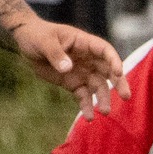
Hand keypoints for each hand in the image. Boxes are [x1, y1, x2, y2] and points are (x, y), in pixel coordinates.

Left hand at [11, 19, 125, 114]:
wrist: (27, 43)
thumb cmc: (37, 35)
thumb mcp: (44, 42)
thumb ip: (56, 54)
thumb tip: (68, 69)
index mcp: (84, 43)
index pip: (105, 51)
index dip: (114, 61)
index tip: (119, 73)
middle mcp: (88, 59)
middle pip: (108, 71)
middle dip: (118, 84)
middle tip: (126, 96)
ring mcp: (82, 72)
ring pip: (98, 86)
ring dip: (103, 99)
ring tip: (105, 112)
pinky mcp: (73, 84)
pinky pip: (83, 96)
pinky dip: (86, 106)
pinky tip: (89, 117)